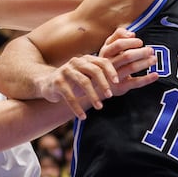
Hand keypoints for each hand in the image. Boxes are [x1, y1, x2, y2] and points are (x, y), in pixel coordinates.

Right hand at [38, 29, 156, 118]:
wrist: (48, 84)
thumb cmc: (74, 81)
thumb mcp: (88, 75)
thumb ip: (103, 75)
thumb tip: (129, 76)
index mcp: (87, 59)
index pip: (102, 61)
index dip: (111, 71)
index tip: (118, 82)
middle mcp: (76, 62)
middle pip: (94, 70)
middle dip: (103, 83)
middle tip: (110, 95)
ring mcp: (66, 71)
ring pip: (82, 82)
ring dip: (92, 96)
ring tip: (99, 107)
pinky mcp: (57, 82)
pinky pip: (69, 95)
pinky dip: (77, 107)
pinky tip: (83, 117)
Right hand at [98, 28, 158, 96]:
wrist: (94, 86)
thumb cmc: (105, 63)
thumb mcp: (107, 48)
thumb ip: (118, 37)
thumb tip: (132, 34)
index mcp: (106, 52)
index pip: (119, 44)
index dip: (131, 42)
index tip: (140, 42)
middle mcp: (109, 64)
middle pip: (126, 56)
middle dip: (141, 52)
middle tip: (151, 50)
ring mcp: (114, 77)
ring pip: (131, 68)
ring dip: (145, 63)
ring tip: (153, 59)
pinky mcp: (120, 88)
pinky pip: (135, 83)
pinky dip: (147, 79)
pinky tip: (155, 75)